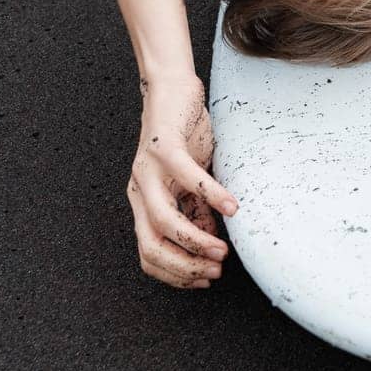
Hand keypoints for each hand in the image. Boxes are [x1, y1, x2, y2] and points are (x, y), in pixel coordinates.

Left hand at [128, 74, 238, 288]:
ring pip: (162, 219)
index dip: (176, 274)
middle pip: (151, 245)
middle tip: (215, 270)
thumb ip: (196, 210)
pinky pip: (187, 178)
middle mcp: (139, 190)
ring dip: (194, 241)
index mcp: (143, 202)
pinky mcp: (164, 147)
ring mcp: (148, 169)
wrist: (173, 89)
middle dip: (185, 266)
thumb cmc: (183, 135)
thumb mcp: (189, 180)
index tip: (204, 280)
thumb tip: (212, 240)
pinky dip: (211, 196)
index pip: (148, 254)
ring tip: (222, 250)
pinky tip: (232, 207)